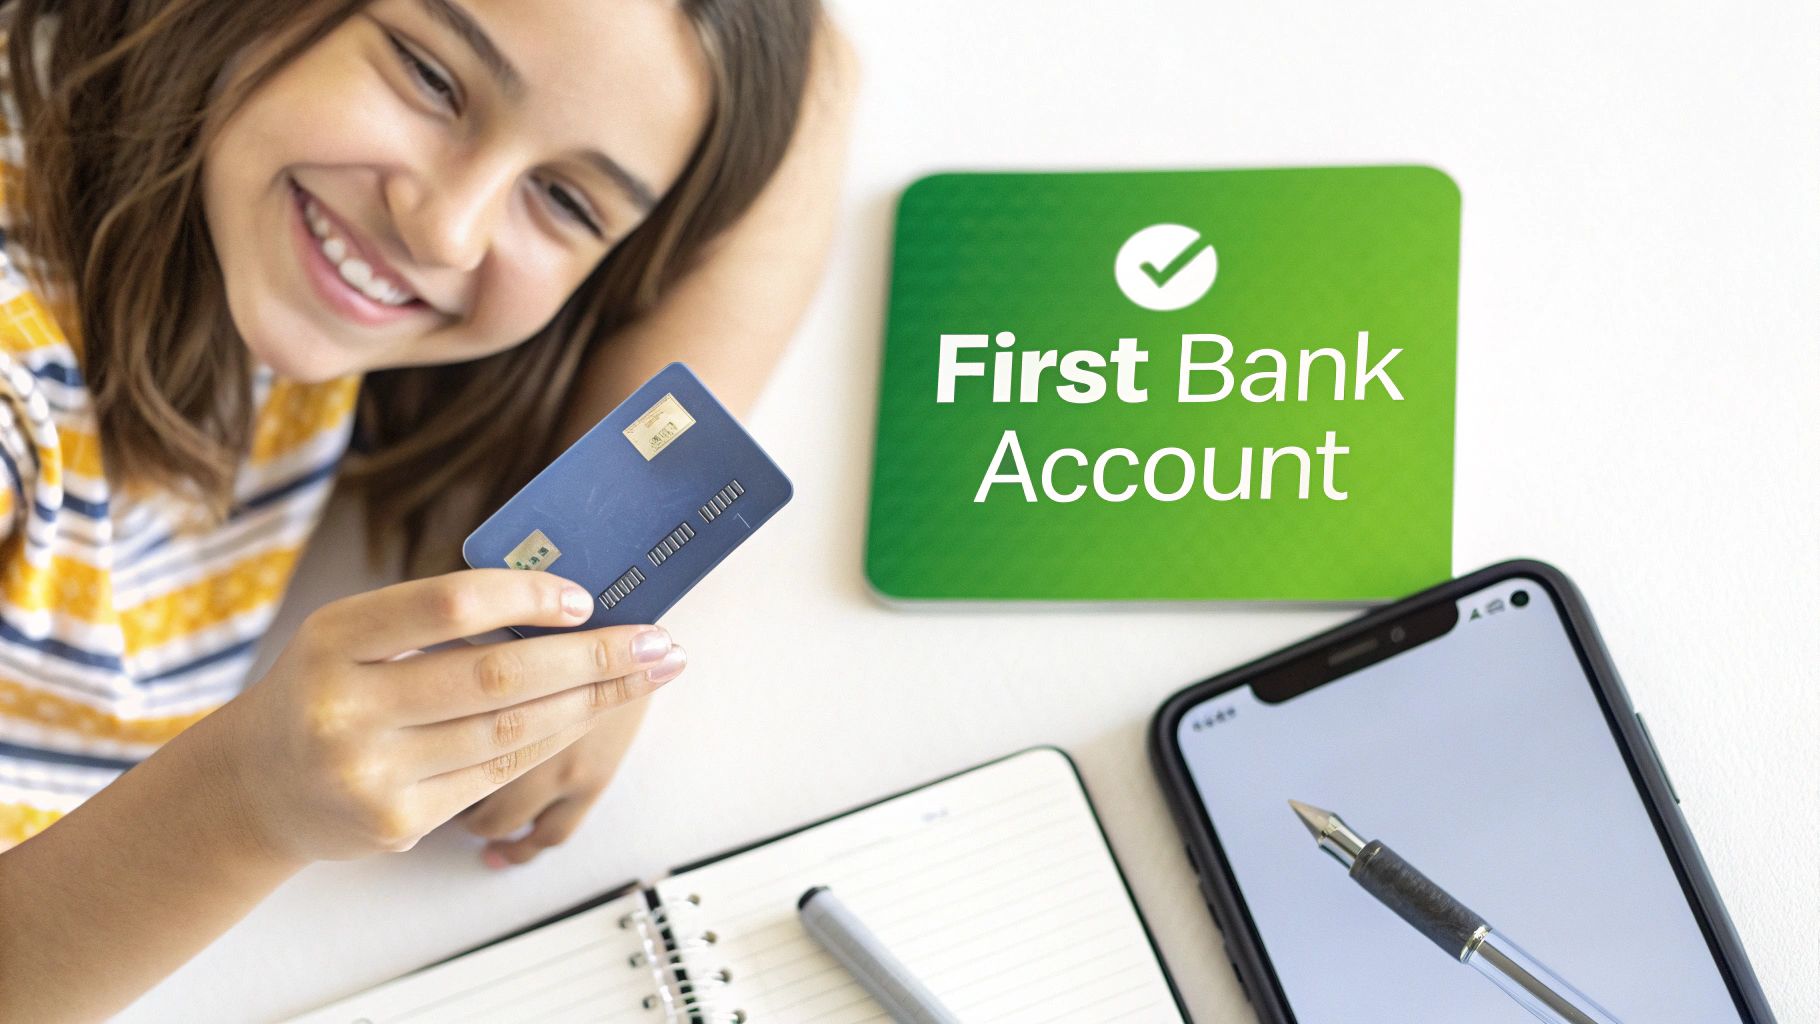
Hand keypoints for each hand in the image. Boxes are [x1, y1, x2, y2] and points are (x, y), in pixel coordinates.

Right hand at [203, 570, 688, 863]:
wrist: (258, 789)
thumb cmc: (325, 690)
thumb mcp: (348, 637)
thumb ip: (431, 619)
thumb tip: (560, 598)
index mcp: (333, 640)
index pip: (449, 605)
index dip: (527, 596)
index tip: (585, 596)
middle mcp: (346, 709)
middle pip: (498, 675)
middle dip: (594, 656)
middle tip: (660, 639)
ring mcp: (372, 774)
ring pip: (511, 729)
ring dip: (594, 700)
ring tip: (648, 673)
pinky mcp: (398, 822)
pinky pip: (500, 772)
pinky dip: (557, 736)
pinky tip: (596, 712)